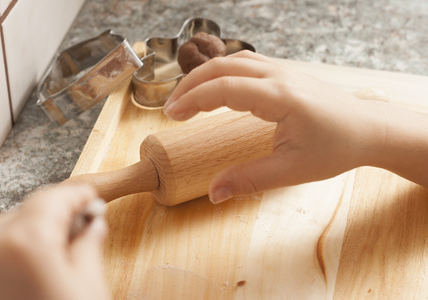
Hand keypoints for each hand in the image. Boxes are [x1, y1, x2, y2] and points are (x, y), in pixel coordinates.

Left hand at [0, 185, 109, 299]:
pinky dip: (15, 250)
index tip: (91, 200)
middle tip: (83, 225)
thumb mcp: (88, 288)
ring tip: (60, 249)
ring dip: (35, 230)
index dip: (78, 196)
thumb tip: (92, 226)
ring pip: (8, 229)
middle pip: (29, 211)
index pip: (54, 198)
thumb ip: (89, 247)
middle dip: (56, 214)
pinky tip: (37, 265)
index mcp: (26, 243)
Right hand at [163, 51, 390, 202]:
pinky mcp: (285, 73)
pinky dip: (222, 73)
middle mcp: (279, 76)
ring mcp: (283, 70)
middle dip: (190, 85)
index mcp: (280, 96)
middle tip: (171, 108)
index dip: (192, 100)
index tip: (172, 116)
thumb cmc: (336, 148)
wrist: (368, 130)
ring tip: (187, 98)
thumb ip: (249, 180)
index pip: (223, 89)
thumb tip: (214, 192)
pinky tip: (216, 88)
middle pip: (222, 67)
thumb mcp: (292, 170)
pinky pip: (246, 63)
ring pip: (233, 61)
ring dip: (205, 76)